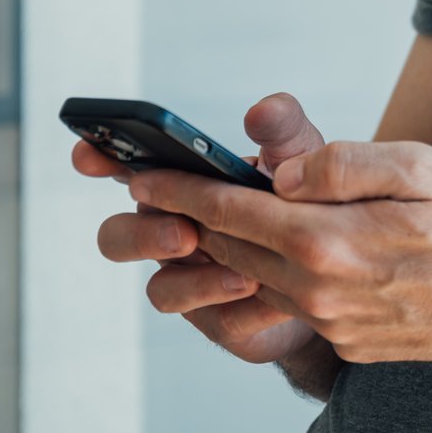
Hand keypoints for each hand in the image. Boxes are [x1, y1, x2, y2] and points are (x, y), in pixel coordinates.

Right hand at [83, 93, 330, 365]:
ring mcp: (191, 281)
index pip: (124, 171)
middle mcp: (171, 235)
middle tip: (186, 231)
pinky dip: (241, 306)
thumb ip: (282, 132)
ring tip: (244, 273)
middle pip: (120, 237)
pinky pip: (216, 321)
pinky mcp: (221, 322)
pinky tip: (268, 292)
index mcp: (180, 189)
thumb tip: (262, 111)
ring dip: (196, 281)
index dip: (99, 160)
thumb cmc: (305, 203)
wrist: (344, 270)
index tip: (88, 154)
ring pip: (161, 289)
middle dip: (145, 234)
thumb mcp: (298, 161)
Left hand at [123, 140, 431, 365]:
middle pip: (231, 250)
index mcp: (329, 242)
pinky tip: (297, 253)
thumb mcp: (421, 166)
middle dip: (192, 218)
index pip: (230, 210)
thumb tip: (276, 173)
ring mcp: (335, 326)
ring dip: (236, 250)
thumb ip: (340, 164)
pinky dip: (285, 276)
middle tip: (160, 191)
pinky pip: (301, 305)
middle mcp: (320, 293)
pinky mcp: (352, 346)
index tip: (142, 176)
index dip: (181, 190)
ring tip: (220, 216)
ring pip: (260, 280)